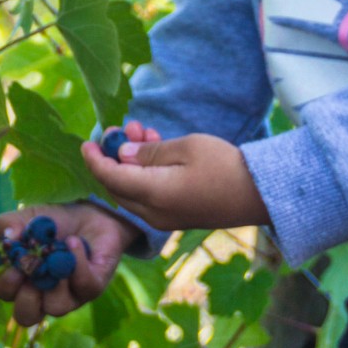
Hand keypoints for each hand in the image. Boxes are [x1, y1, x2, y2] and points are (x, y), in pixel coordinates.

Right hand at [0, 201, 142, 326]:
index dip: (7, 286)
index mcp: (21, 281)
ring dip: (54, 281)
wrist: (88, 212)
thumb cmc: (51, 222)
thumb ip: (8, 224)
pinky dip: (77, 262)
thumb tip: (8, 236)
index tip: (13, 265)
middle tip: (33, 270)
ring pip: (57, 307)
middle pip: (26, 316)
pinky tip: (73, 242)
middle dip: (26, 296)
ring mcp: (69, 295)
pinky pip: (84, 285)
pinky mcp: (92, 287)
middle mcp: (43, 295)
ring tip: (56, 254)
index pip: (7, 297)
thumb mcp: (25, 218)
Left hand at [84, 121, 271, 231]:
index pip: (110, 178)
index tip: (87, 142)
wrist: (261, 194)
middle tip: (119, 129)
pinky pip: (149, 196)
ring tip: (140, 131)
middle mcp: (154, 213)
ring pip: (133, 191)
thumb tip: (122, 154)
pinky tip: (154, 148)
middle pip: (118, 187)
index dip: (95, 160)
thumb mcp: (187, 147)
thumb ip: (150, 152)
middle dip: (113, 158)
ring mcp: (166, 218)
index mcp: (153, 195)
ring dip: (131, 163)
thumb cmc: (225, 165)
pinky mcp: (177, 216)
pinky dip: (145, 174)